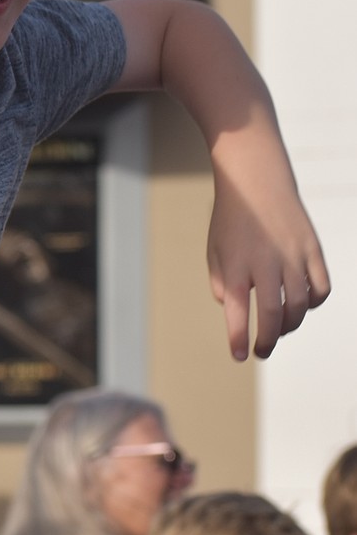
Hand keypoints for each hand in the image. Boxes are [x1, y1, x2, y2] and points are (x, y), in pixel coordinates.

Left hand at [206, 161, 329, 360]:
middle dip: (267, 340)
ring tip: (279, 328)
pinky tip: (301, 304)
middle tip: (261, 351)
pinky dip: (313, 303)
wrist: (255, 179)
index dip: (238, 339)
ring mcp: (292, 255)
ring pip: (299, 305)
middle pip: (271, 314)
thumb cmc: (231, 220)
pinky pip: (320, 288)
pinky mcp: (312, 248)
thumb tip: (234, 310)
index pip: (237, 312)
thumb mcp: (214, 251)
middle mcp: (265, 262)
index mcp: (235, 264)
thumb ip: (219, 284)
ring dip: (290, 325)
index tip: (239, 355)